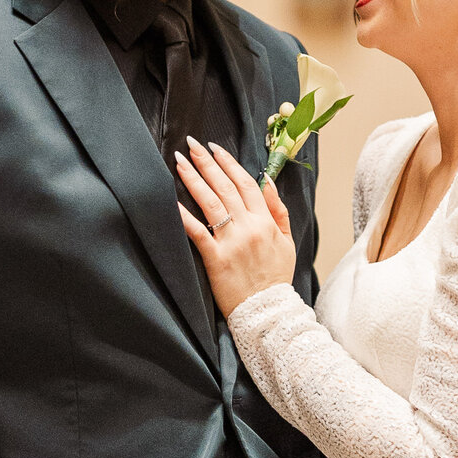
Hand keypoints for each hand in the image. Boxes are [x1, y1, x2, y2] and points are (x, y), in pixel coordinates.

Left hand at [176, 138, 296, 315]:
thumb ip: (278, 210)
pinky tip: (171, 200)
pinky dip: (184, 215)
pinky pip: (198, 232)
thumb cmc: (276, 278)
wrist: (268, 312)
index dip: (229, 163)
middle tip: (191, 144)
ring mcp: (231, 242)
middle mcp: (248, 227)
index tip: (215, 148)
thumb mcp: (286, 241)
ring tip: (179, 161)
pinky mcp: (215, 259)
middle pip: (225, 187)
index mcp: (265, 221)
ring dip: (194, 179)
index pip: (246, 183)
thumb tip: (268, 181)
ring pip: (210, 203)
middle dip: (207, 162)